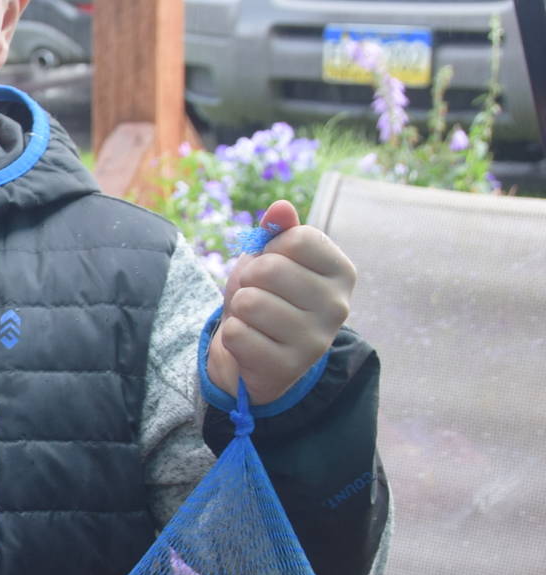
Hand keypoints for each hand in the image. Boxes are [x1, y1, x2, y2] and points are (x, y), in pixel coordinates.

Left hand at [206, 199, 355, 405]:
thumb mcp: (270, 258)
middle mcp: (339, 306)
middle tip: (258, 295)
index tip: (274, 266)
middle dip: (249, 279)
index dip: (270, 248)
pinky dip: (233, 335)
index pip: (297, 238)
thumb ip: (278, 231)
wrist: (254, 354)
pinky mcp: (288, 368)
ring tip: (254, 319)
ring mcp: (316, 340)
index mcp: (341, 272)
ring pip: (250, 302)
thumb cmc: (266, 296)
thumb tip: (281, 207)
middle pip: (270, 269)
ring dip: (240, 309)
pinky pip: (237, 334)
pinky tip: (251, 342)